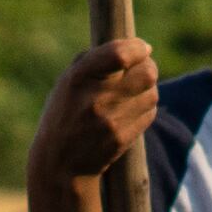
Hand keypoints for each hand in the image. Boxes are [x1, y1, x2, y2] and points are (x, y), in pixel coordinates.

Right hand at [30, 37, 160, 190]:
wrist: (59, 163)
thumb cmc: (65, 113)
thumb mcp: (67, 82)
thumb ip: (95, 60)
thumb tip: (136, 48)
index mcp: (78, 78)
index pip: (119, 54)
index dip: (138, 47)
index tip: (142, 48)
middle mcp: (95, 99)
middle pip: (147, 73)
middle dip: (148, 66)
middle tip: (142, 68)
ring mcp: (111, 121)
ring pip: (151, 93)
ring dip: (147, 88)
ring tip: (133, 91)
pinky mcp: (122, 138)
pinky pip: (149, 113)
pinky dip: (144, 107)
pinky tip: (130, 109)